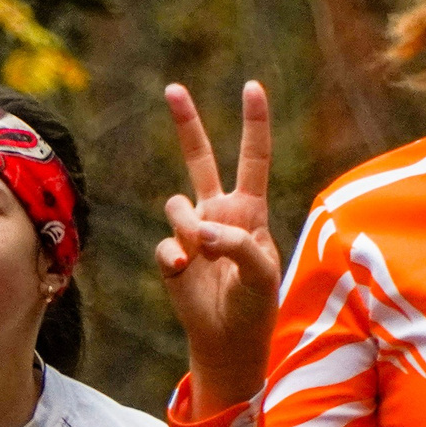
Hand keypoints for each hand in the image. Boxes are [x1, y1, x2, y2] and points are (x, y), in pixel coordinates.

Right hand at [156, 81, 279, 412]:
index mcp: (250, 210)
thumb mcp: (260, 274)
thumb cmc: (255, 305)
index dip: (253, 123)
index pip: (253, 158)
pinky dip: (174, 256)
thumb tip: (200, 233)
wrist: (229, 339)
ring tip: (200, 254)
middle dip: (187, 123)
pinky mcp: (171, 255)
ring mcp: (193, 233)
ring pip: (176, 205)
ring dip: (187, 228)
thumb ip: (238, 246)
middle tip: (173, 88)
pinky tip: (184, 273)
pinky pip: (165, 243)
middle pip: (200, 158)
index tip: (252, 87)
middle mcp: (219, 213)